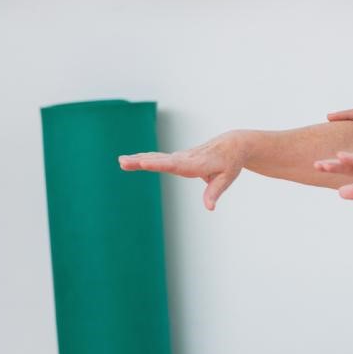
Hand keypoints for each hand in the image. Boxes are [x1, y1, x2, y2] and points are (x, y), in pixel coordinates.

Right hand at [118, 131, 247, 210]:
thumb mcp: (227, 178)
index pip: (175, 165)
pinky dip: (145, 158)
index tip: (144, 162)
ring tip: (121, 161)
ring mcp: (181, 157)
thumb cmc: (230, 163)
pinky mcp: (178, 157)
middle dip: (142, 161)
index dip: (159, 164)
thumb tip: (209, 208)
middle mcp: (186, 158)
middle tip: (123, 161)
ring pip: (157, 157)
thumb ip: (215, 192)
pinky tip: (132, 159)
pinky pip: (159, 157)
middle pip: (161, 160)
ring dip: (139, 159)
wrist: (232, 145)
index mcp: (197, 164)